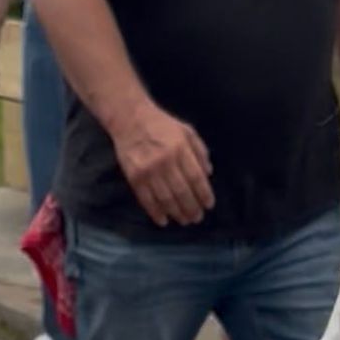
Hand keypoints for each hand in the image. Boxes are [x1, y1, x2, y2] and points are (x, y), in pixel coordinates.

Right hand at [111, 100, 213, 227]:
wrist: (130, 119)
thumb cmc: (161, 125)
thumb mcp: (186, 131)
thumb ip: (199, 151)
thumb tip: (209, 173)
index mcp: (180, 149)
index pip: (196, 177)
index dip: (204, 194)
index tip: (209, 205)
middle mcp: (166, 161)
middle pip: (183, 192)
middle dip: (192, 208)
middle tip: (197, 217)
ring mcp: (149, 171)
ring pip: (166, 200)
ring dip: (177, 213)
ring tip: (184, 220)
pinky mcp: (135, 178)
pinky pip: (147, 201)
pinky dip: (156, 213)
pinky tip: (164, 221)